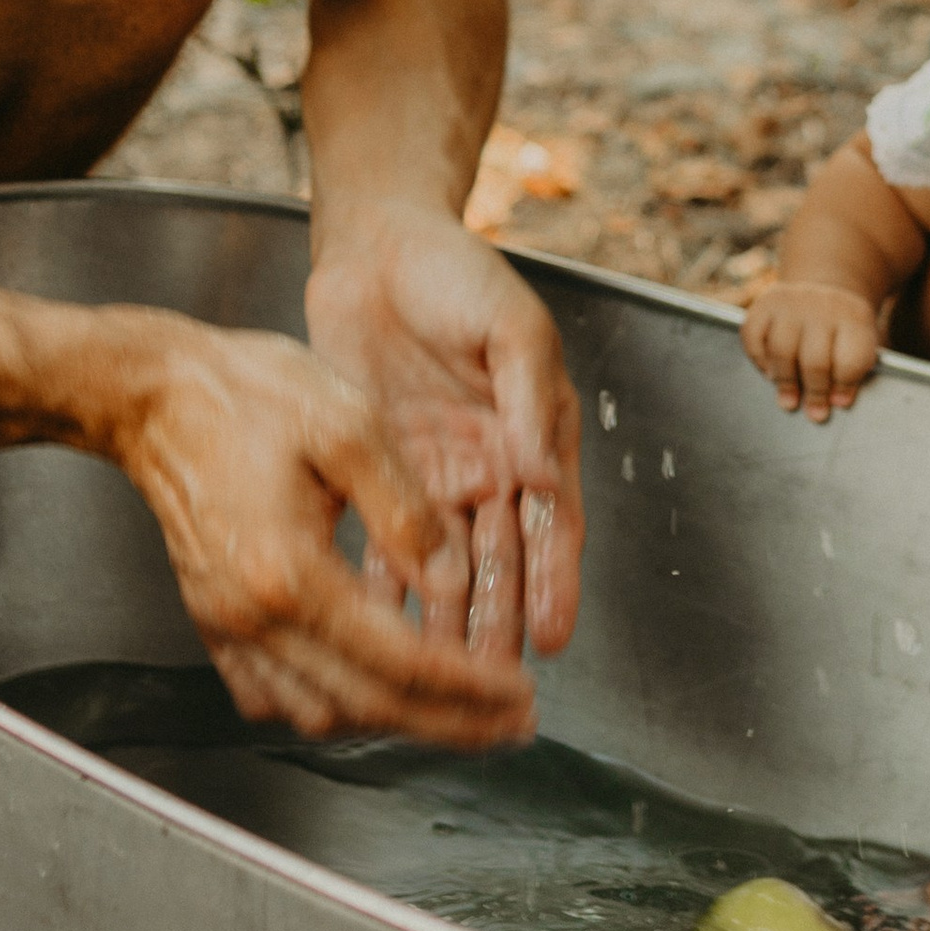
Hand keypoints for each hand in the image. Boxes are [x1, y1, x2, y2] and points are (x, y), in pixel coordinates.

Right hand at [100, 307, 536, 744]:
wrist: (152, 394)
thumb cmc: (245, 394)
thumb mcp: (351, 425)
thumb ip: (406, 510)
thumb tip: (450, 578)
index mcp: (295, 574)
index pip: (401, 664)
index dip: (470, 691)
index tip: (520, 700)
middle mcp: (257, 617)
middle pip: (367, 707)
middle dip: (449, 724)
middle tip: (509, 723)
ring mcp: (229, 625)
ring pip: (319, 713)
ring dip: (392, 721)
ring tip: (455, 709)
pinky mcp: (215, 619)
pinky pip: (273, 695)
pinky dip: (329, 705)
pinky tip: (368, 688)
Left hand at [300, 206, 583, 657]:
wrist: (378, 245)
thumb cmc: (459, 273)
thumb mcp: (512, 325)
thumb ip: (530, 397)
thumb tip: (541, 470)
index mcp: (534, 436)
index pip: (552, 525)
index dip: (555, 583)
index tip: (551, 638)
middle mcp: (489, 466)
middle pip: (498, 559)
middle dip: (497, 623)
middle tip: (489, 685)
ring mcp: (432, 473)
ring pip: (442, 564)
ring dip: (442, 620)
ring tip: (436, 679)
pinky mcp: (377, 469)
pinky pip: (380, 538)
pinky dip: (381, 585)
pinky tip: (374, 630)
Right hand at [741, 279, 881, 420]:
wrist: (826, 287)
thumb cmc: (843, 330)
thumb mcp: (861, 343)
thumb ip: (852, 372)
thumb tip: (837, 402)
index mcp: (854, 318)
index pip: (850, 359)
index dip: (844, 386)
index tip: (839, 404)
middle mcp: (822, 305)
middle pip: (815, 360)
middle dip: (815, 393)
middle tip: (815, 414)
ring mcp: (791, 301)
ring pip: (781, 350)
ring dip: (785, 382)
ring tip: (789, 401)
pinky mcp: (765, 303)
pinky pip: (753, 337)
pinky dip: (759, 360)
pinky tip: (770, 373)